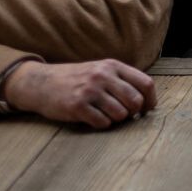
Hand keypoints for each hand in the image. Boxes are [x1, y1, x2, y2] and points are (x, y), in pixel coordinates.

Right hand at [3, 59, 157, 129]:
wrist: (41, 83)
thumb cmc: (76, 79)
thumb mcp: (100, 70)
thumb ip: (122, 80)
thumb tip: (148, 101)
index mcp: (112, 66)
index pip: (145, 83)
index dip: (150, 100)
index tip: (147, 109)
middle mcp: (102, 76)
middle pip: (135, 101)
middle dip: (133, 112)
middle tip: (125, 115)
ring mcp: (89, 90)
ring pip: (120, 114)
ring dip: (116, 119)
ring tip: (106, 114)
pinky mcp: (77, 106)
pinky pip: (103, 122)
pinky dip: (102, 124)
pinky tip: (93, 118)